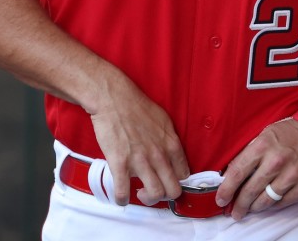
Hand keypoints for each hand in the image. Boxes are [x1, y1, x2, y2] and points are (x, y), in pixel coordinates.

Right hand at [87, 76, 188, 206]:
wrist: (113, 99)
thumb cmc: (136, 106)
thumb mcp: (163, 120)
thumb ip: (169, 139)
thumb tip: (171, 153)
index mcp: (171, 144)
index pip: (184, 174)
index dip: (176, 180)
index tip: (167, 180)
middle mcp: (159, 155)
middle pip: (173, 190)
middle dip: (165, 195)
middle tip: (154, 189)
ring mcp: (140, 161)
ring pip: (154, 194)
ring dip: (147, 199)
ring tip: (138, 192)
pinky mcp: (120, 164)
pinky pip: (123, 192)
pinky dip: (122, 199)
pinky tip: (120, 196)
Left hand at [216, 118, 297, 220]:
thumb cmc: (288, 134)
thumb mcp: (263, 135)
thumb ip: (248, 154)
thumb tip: (230, 175)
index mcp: (262, 146)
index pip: (238, 173)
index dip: (226, 189)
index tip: (221, 199)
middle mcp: (276, 161)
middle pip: (250, 190)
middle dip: (239, 204)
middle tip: (235, 211)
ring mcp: (292, 174)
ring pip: (266, 200)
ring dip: (255, 207)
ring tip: (250, 208)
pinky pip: (283, 202)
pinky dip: (274, 205)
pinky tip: (269, 203)